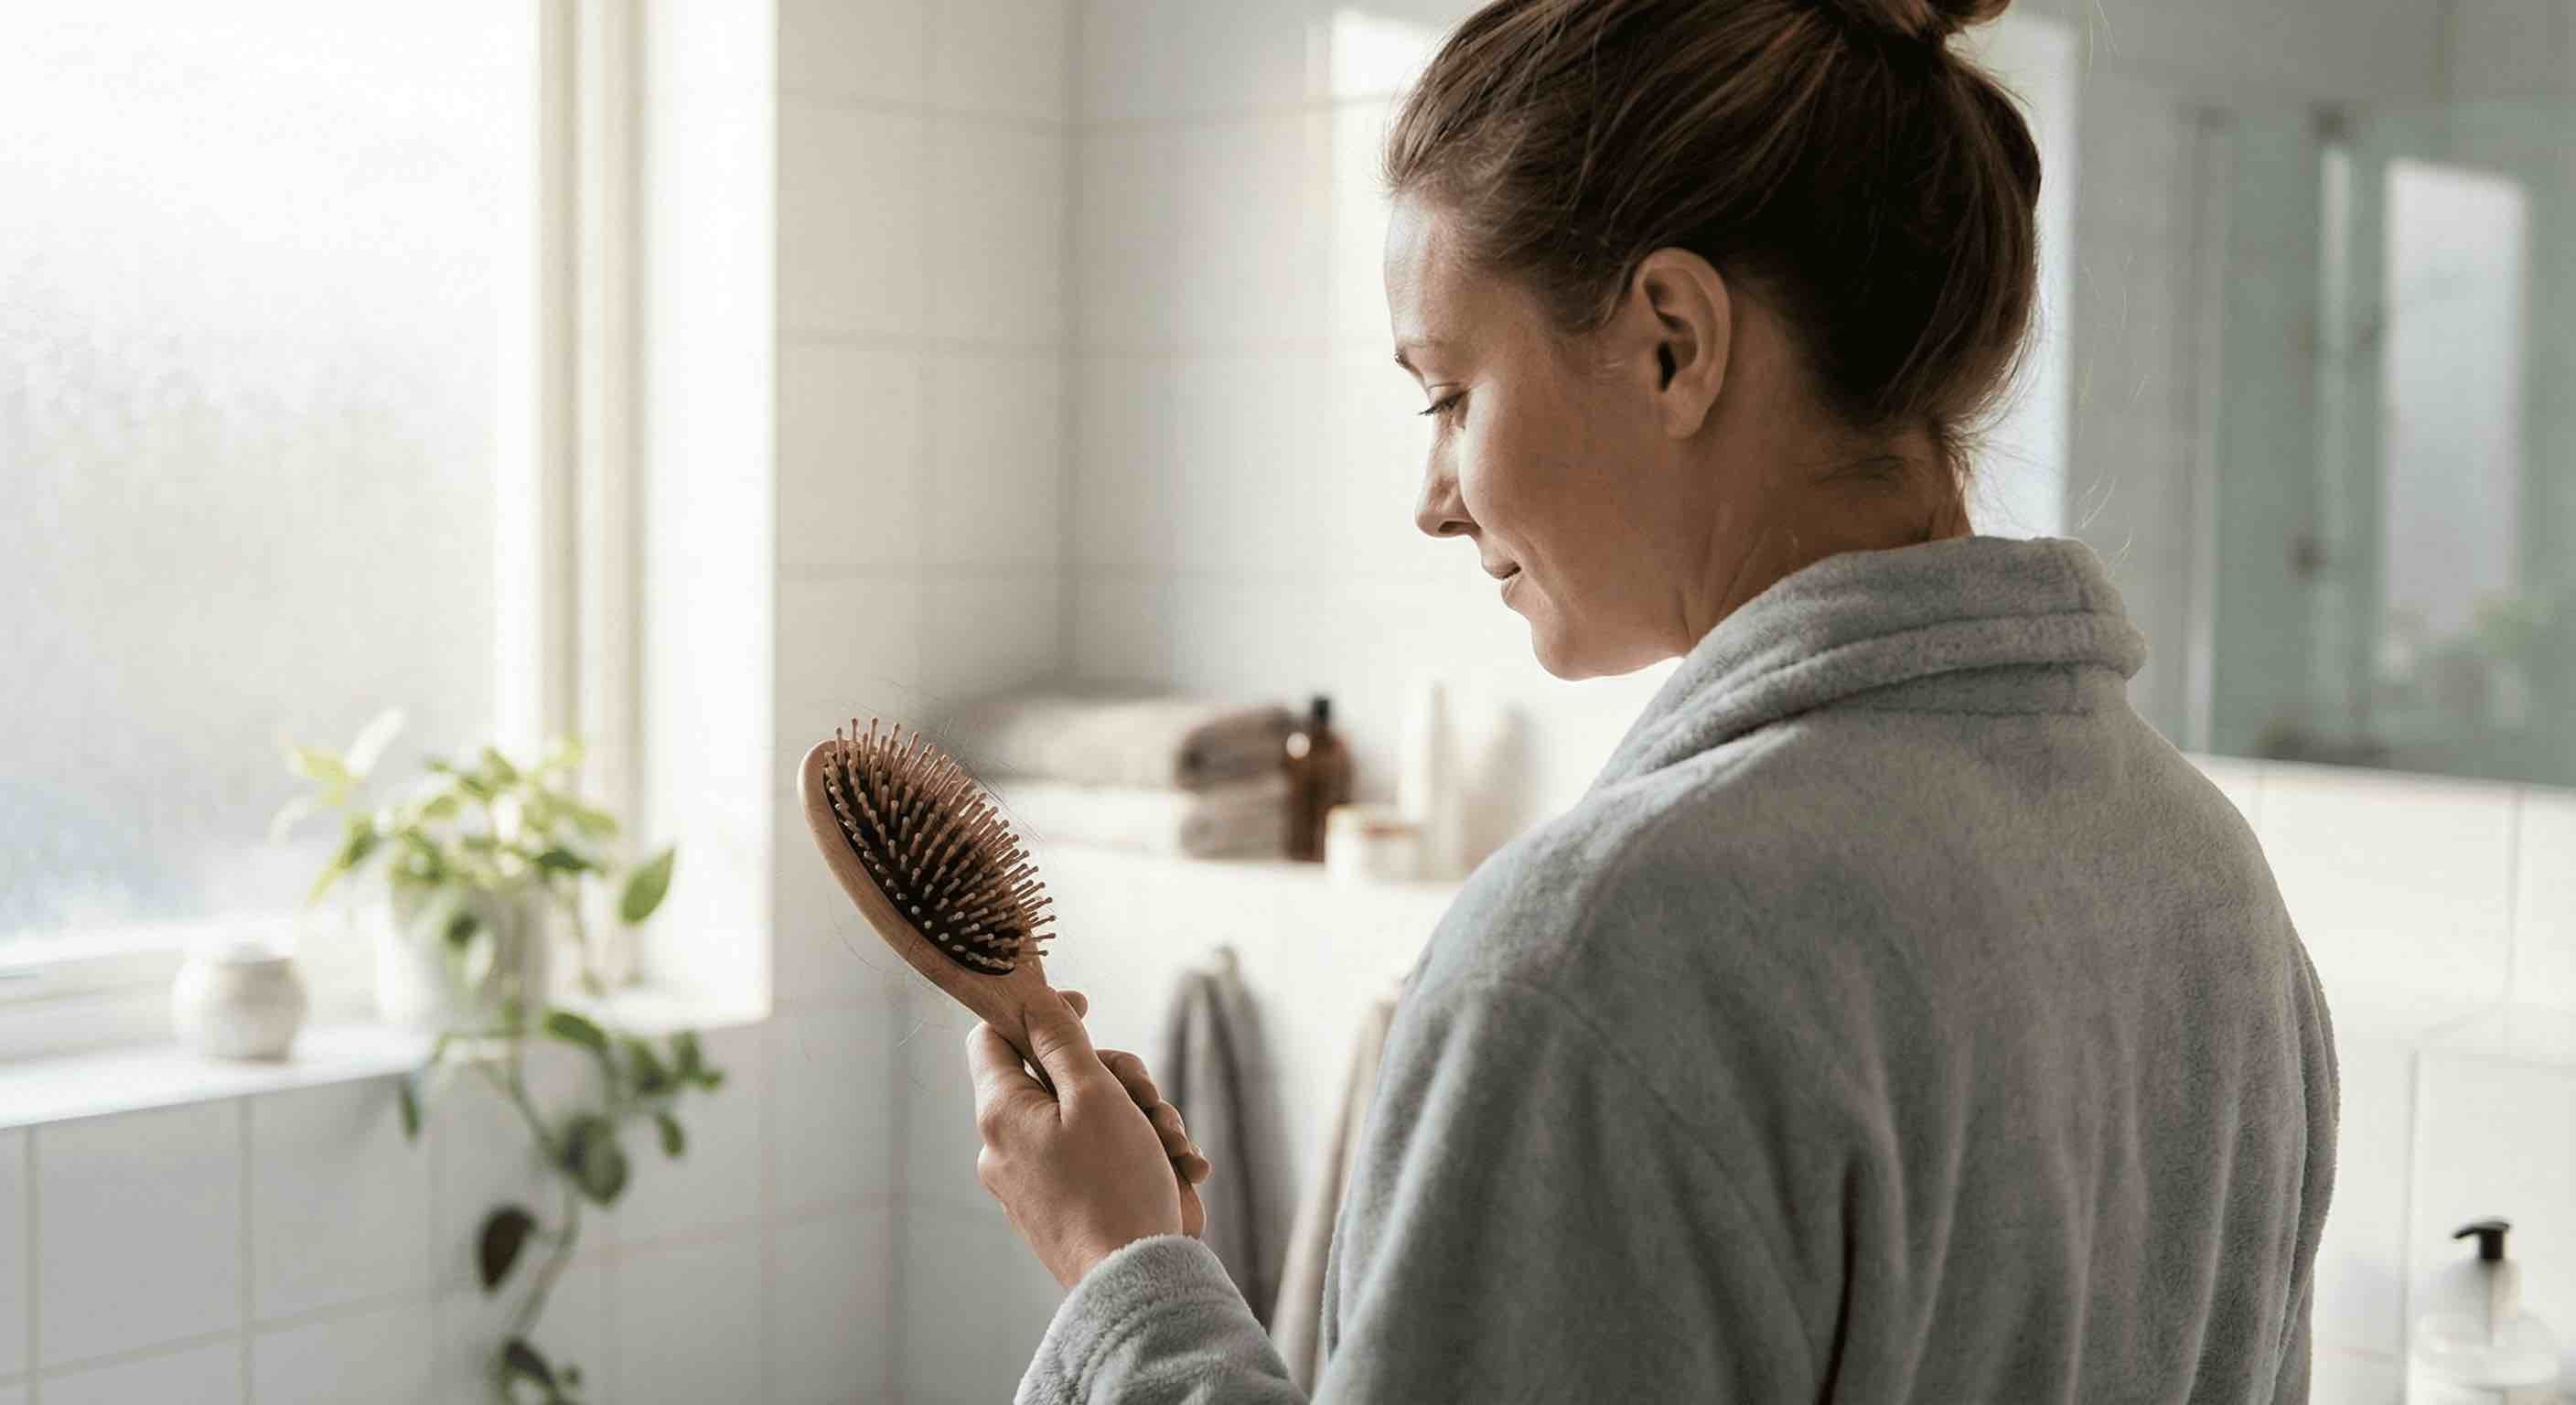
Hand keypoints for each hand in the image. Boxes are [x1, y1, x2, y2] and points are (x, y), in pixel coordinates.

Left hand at [968, 986, 1208, 1288]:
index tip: (1084, 1007)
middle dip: (1117, 1076)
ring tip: (1174, 1145)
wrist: (1138, 1278)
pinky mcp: (1069, 1203)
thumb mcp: (1094, 1094)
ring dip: (1143, 1117)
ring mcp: (1038, 1178)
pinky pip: (1102, 1157)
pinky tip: (1180, 1169)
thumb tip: (1036, 998)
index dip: (1035, 1012)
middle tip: (1148, 1096)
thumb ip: (1062, 1040)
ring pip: (1090, 1115)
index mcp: (1001, 1113)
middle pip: (1058, 1075)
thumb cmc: (1115, 1184)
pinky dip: (1144, 1153)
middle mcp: (1009, 1145)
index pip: (991, 1039)